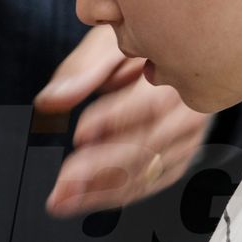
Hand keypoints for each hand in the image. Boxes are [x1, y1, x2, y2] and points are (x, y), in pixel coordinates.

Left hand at [36, 25, 210, 216]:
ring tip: (64, 200)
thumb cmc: (138, 41)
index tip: (81, 134)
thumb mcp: (110, 41)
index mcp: (179, 74)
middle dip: (103, 168)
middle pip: (150, 146)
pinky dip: (118, 194)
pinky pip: (151, 183)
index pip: (152, 103)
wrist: (176, 53)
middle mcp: (191, 110)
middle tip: (63, 183)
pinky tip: (86, 199)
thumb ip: (82, 70)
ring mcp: (188, 137)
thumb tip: (50, 101)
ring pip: (149, 171)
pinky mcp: (180, 156)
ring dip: (105, 190)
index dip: (116, 120)